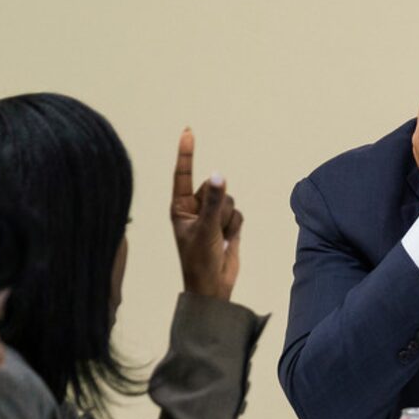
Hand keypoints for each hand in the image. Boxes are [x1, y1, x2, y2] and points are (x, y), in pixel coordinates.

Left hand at [170, 128, 241, 299]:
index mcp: (180, 207)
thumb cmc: (199, 261)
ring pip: (228, 200)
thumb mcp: (205, 229)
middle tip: (212, 229)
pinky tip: (228, 241)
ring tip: (219, 238)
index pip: (183, 174)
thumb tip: (219, 175)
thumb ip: (213, 202)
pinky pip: (238, 214)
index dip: (187, 153)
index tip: (188, 131)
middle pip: (214, 188)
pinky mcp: (227, 225)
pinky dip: (235, 227)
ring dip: (227, 219)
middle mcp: (195, 208)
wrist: (213, 287)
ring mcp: (212, 216)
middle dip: (218, 206)